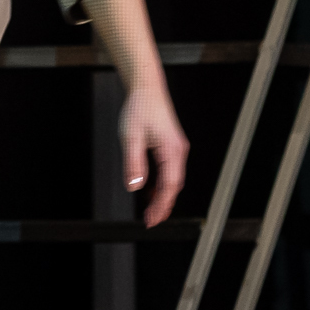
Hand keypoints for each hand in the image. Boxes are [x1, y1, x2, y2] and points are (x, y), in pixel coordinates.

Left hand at [121, 82, 189, 226]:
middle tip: (150, 221)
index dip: (161, 205)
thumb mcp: (130, 137)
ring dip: (162, 196)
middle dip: (163, 205)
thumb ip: (133, 163)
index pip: (170, 185)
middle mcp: (179, 151)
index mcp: (172, 150)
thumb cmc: (139, 108)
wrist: (146, 88)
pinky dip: (161, 185)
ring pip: (172, 180)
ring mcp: (176, 149)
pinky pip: (169, 171)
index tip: (151, 219)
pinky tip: (150, 192)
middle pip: (174, 186)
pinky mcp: (171, 147)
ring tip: (151, 212)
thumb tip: (134, 187)